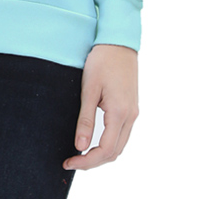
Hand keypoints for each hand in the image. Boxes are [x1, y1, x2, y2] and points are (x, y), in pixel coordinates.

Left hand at [63, 43, 138, 170]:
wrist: (119, 42)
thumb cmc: (102, 61)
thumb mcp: (89, 89)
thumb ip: (85, 119)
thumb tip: (80, 146)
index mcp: (120, 113)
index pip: (105, 150)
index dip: (87, 161)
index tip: (69, 162)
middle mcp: (130, 116)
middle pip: (114, 152)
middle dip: (93, 162)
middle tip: (71, 161)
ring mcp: (133, 112)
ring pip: (120, 145)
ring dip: (102, 154)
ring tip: (80, 154)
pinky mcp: (131, 107)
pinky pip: (122, 134)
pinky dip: (109, 144)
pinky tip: (94, 141)